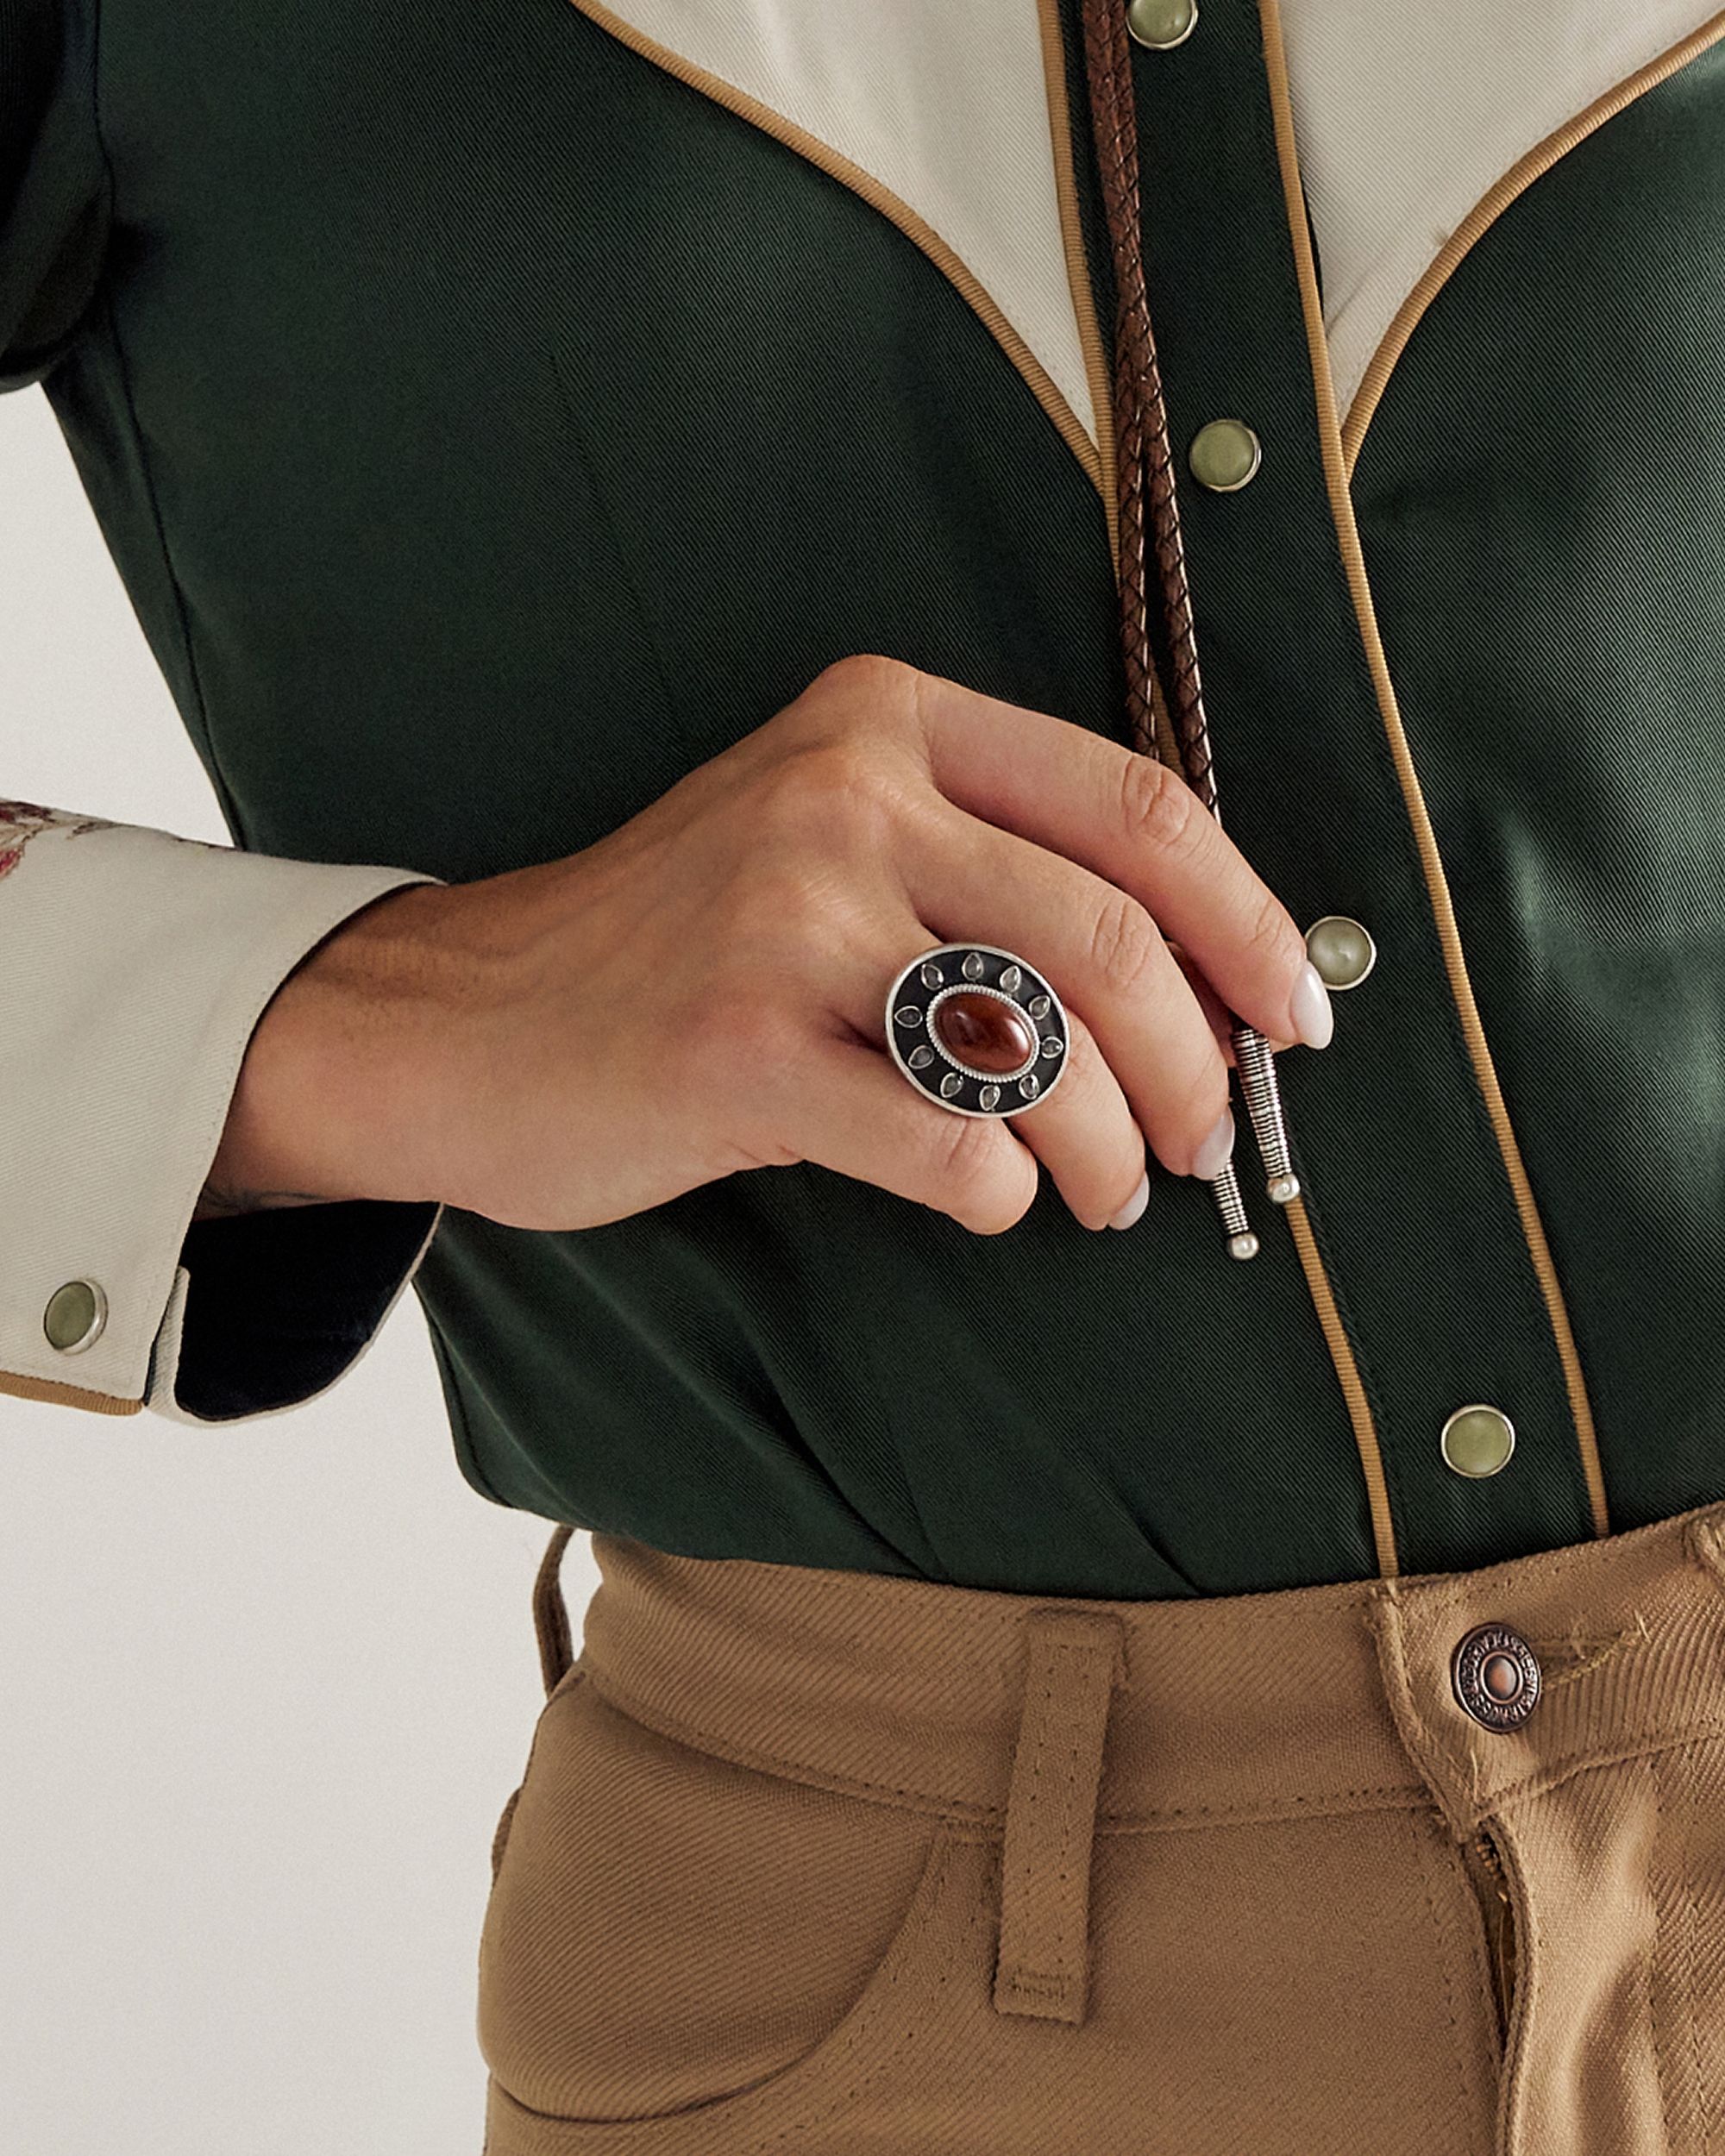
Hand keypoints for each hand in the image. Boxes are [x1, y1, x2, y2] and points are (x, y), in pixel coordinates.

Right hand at [200, 655, 1330, 1235]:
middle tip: (1202, 1147)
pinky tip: (983, 1196)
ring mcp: (781, 914)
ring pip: (1041, 1045)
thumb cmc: (681, 949)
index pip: (1137, 804)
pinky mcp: (734, 1045)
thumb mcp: (826, 842)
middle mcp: (840, 792)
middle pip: (1105, 937)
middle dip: (1192, 1066)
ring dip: (1110, 1149)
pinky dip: (1001, 1191)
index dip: (1248, 922)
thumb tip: (1204, 981)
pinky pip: (948, 1141)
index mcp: (887, 721)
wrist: (467, 1021)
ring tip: (1104, 1194)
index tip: (1295, 1021)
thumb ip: (989, 866)